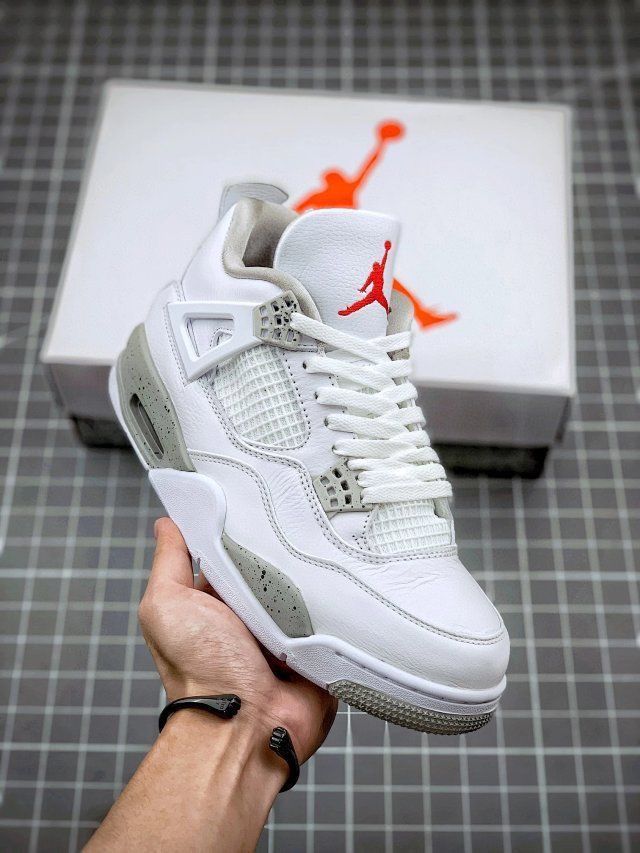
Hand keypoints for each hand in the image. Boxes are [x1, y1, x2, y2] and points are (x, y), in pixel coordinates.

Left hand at [138, 518, 336, 762]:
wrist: (246, 726)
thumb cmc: (199, 671)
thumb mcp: (167, 605)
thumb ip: (168, 563)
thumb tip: (168, 522)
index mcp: (215, 603)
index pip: (229, 552)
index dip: (238, 528)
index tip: (253, 500)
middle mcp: (250, 615)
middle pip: (270, 566)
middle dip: (279, 548)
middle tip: (293, 521)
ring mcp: (285, 630)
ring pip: (303, 586)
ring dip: (308, 574)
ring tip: (317, 549)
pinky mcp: (316, 645)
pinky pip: (330, 613)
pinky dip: (332, 601)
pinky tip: (335, 580)